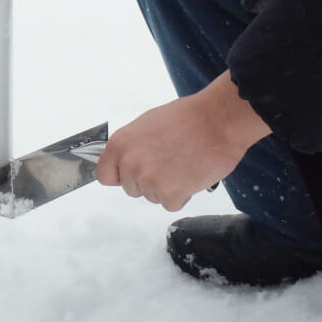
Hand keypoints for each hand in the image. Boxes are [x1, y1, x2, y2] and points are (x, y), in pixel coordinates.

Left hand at [95, 72, 270, 210]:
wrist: (216, 121)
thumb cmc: (186, 117)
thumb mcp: (146, 125)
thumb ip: (132, 147)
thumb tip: (126, 162)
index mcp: (120, 145)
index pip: (105, 175)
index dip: (120, 176)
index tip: (132, 174)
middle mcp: (130, 164)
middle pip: (131, 188)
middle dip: (147, 181)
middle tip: (168, 163)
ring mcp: (149, 181)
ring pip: (152, 197)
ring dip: (166, 188)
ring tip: (182, 165)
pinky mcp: (171, 194)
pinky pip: (170, 204)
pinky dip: (182, 195)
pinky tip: (191, 175)